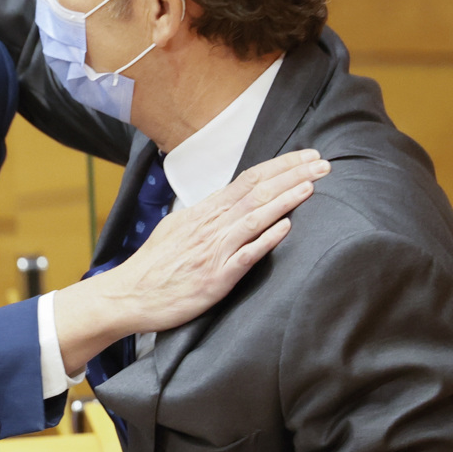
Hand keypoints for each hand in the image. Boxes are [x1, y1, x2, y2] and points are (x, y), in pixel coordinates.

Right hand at [54, 148, 330, 372]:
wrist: (129, 295)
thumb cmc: (154, 266)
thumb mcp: (177, 229)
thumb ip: (204, 217)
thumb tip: (227, 204)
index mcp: (203, 212)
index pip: (247, 180)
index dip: (278, 167)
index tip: (305, 156)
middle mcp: (210, 225)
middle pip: (256, 192)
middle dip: (291, 174)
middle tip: (322, 162)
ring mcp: (213, 250)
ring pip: (254, 217)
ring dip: (285, 199)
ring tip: (312, 184)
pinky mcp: (216, 277)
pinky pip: (245, 254)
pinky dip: (267, 238)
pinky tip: (287, 226)